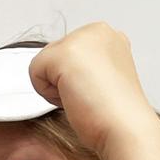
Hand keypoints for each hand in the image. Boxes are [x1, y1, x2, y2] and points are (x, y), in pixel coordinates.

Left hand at [28, 22, 158, 155]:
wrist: (125, 128)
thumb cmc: (117, 113)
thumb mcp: (103, 77)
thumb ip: (85, 66)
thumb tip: (64, 72)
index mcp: (108, 36)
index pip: (68, 52)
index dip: (75, 78)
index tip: (97, 90)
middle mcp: (96, 31)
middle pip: (54, 54)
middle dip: (65, 80)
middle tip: (90, 95)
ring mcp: (81, 38)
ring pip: (44, 62)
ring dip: (57, 87)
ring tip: (84, 96)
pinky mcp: (63, 53)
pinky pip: (34, 71)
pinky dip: (47, 93)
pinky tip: (73, 98)